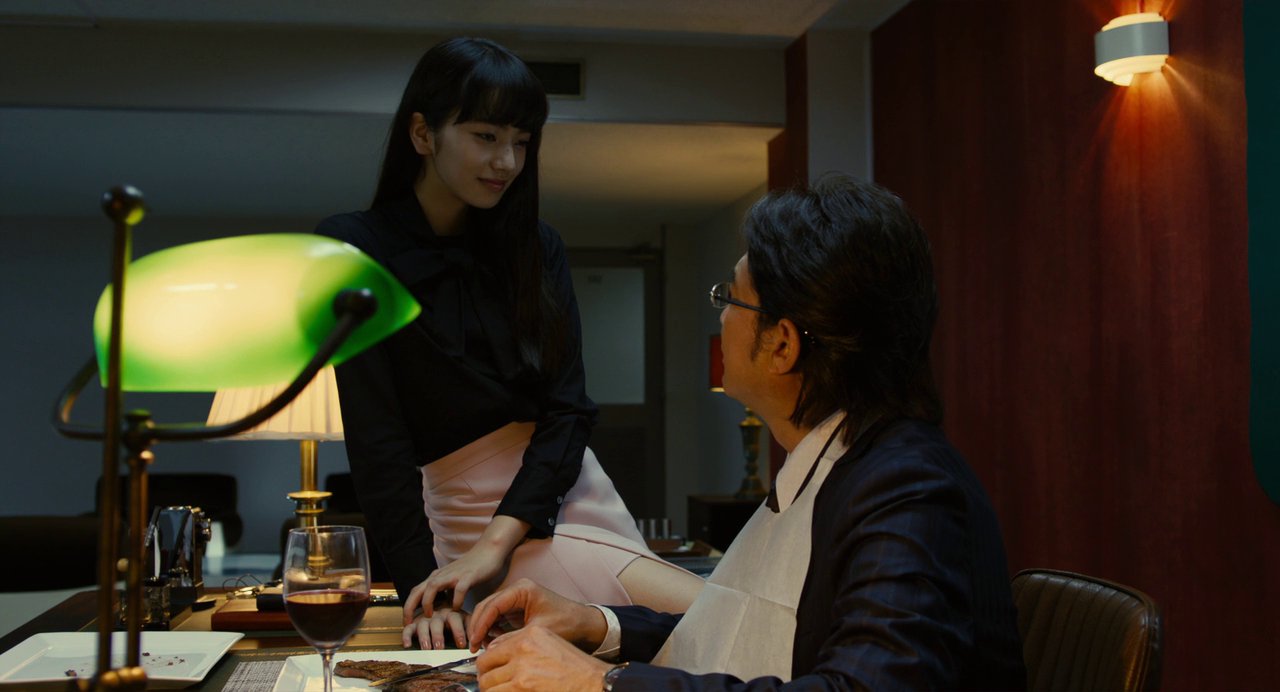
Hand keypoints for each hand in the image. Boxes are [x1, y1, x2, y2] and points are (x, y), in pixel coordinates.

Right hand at [402, 606, 467, 649]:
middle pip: (436, 623)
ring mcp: (425, 618)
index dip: (458, 631)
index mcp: (451, 612)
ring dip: (424, 637)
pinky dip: (406, 636)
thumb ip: (472, 628)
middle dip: (438, 636)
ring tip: (426, 648)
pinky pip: (408, 628)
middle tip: (440, 647)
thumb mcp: (466, 620)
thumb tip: (480, 642)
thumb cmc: (455, 617)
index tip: (462, 644)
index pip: (455, 619)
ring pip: (422, 626)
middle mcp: (437, 614)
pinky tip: (407, 645)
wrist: (439, 600)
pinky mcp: (414, 623)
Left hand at [404, 515, 529, 619]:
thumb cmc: (472, 567)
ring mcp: (454, 575)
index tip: (406, 622)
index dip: (408, 607)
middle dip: (410, 607)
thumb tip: (442, 609)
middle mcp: (441, 575)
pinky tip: (457, 609)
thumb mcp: (454, 580)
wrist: (489, 550)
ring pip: (432, 587)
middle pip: (419, 589)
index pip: (416, 591)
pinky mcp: (468, 576)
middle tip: (409, 623)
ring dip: (428, 602)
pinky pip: (458, 589)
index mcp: (437, 577)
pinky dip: (456, 600)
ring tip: (430, 616)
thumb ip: (446, 592)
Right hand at [467, 578, 605, 652]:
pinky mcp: (517, 610)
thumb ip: (512, 638)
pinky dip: (492, 630)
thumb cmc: (567, 623)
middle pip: (488, 606)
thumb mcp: (538, 631)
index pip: (493, 604)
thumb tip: (490, 649)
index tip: (474, 640)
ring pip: (491, 612)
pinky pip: (498, 618)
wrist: (583, 624)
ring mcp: (516, 599)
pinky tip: (491, 643)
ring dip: (484, 629)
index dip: (481, 623)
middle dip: (478, 626)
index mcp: (522, 589)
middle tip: (473, 646)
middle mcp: (517, 591)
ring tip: (481, 647)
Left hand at [476, 625, 611, 691]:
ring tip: (501, 691)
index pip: (492, 648)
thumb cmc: (575, 667)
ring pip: (487, 684)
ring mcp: (521, 670)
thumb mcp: (549, 644)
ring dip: (491, 690)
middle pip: (484, 666)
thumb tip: (494, 654)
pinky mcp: (522, 687)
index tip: (489, 671)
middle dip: (486, 678)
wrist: (592, 682)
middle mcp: (522, 648)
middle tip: (492, 686)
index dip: (487, 664)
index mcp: (529, 635)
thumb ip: (521, 645)